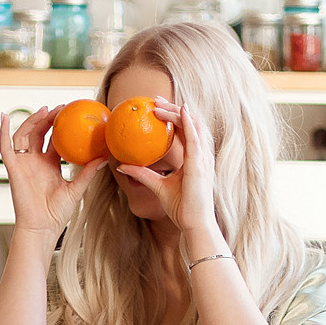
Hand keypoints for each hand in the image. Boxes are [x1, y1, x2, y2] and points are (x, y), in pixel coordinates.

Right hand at [1, 106, 108, 238]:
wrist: (41, 228)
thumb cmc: (56, 214)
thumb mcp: (76, 189)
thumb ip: (88, 172)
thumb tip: (105, 157)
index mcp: (49, 165)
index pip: (53, 140)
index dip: (60, 126)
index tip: (71, 114)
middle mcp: (35, 162)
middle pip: (39, 133)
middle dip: (48, 119)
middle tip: (60, 108)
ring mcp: (23, 164)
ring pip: (24, 135)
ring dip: (32, 121)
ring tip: (44, 110)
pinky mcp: (13, 168)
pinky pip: (4, 147)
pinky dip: (2, 131)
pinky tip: (4, 116)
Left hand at [116, 99, 217, 235]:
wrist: (194, 224)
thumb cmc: (181, 208)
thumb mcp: (158, 186)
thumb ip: (142, 174)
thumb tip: (122, 165)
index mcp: (194, 159)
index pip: (185, 131)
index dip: (173, 117)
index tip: (157, 108)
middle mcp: (201, 155)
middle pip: (190, 123)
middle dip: (174, 109)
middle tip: (155, 100)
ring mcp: (203, 159)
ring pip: (193, 126)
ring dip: (177, 112)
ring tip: (160, 104)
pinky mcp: (200, 165)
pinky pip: (195, 139)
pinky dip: (189, 123)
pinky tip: (181, 111)